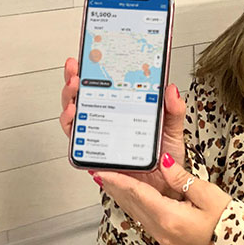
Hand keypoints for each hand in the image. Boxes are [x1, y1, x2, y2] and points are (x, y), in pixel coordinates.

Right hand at [59, 57, 187, 199]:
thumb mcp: (173, 129)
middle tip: (76, 69)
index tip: (90, 56)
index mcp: (126, 110)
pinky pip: (77, 141)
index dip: (94, 70)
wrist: (166, 188)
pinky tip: (73, 115)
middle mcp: (109, 122)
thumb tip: (170, 88)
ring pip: (75, 115)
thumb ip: (173, 110)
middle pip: (84, 97)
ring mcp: (100, 137)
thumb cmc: (167, 159)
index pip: (105, 86)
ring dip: (69, 99)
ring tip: (73, 88)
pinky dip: (71, 127)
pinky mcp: (95, 156)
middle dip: (75, 79)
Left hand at [91, 153, 230, 244]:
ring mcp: (164, 235)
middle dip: (114, 187)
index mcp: (169, 217)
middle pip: (132, 204)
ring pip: (136, 211)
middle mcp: (162, 229)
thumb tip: (164, 163)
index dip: (118, 180)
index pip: (137, 193)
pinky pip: (144, 217)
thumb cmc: (229, 224)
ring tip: (110, 181)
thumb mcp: (208, 194)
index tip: (103, 170)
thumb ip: (182, 178)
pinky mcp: (169, 237)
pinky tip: (132, 196)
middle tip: (98, 171)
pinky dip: (134, 204)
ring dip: (122, 195)